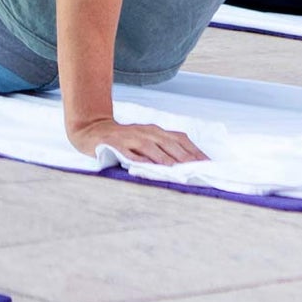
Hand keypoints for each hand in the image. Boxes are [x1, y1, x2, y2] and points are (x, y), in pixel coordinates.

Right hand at [67, 115, 206, 164]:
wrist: (91, 129)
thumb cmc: (124, 139)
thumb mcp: (146, 138)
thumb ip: (164, 149)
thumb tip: (188, 166)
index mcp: (155, 130)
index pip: (180, 140)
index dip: (195, 152)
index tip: (210, 165)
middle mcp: (145, 131)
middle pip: (170, 144)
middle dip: (185, 158)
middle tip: (199, 171)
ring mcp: (130, 137)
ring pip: (152, 149)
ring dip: (166, 161)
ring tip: (178, 173)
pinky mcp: (115, 144)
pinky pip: (130, 154)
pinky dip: (141, 162)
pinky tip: (149, 170)